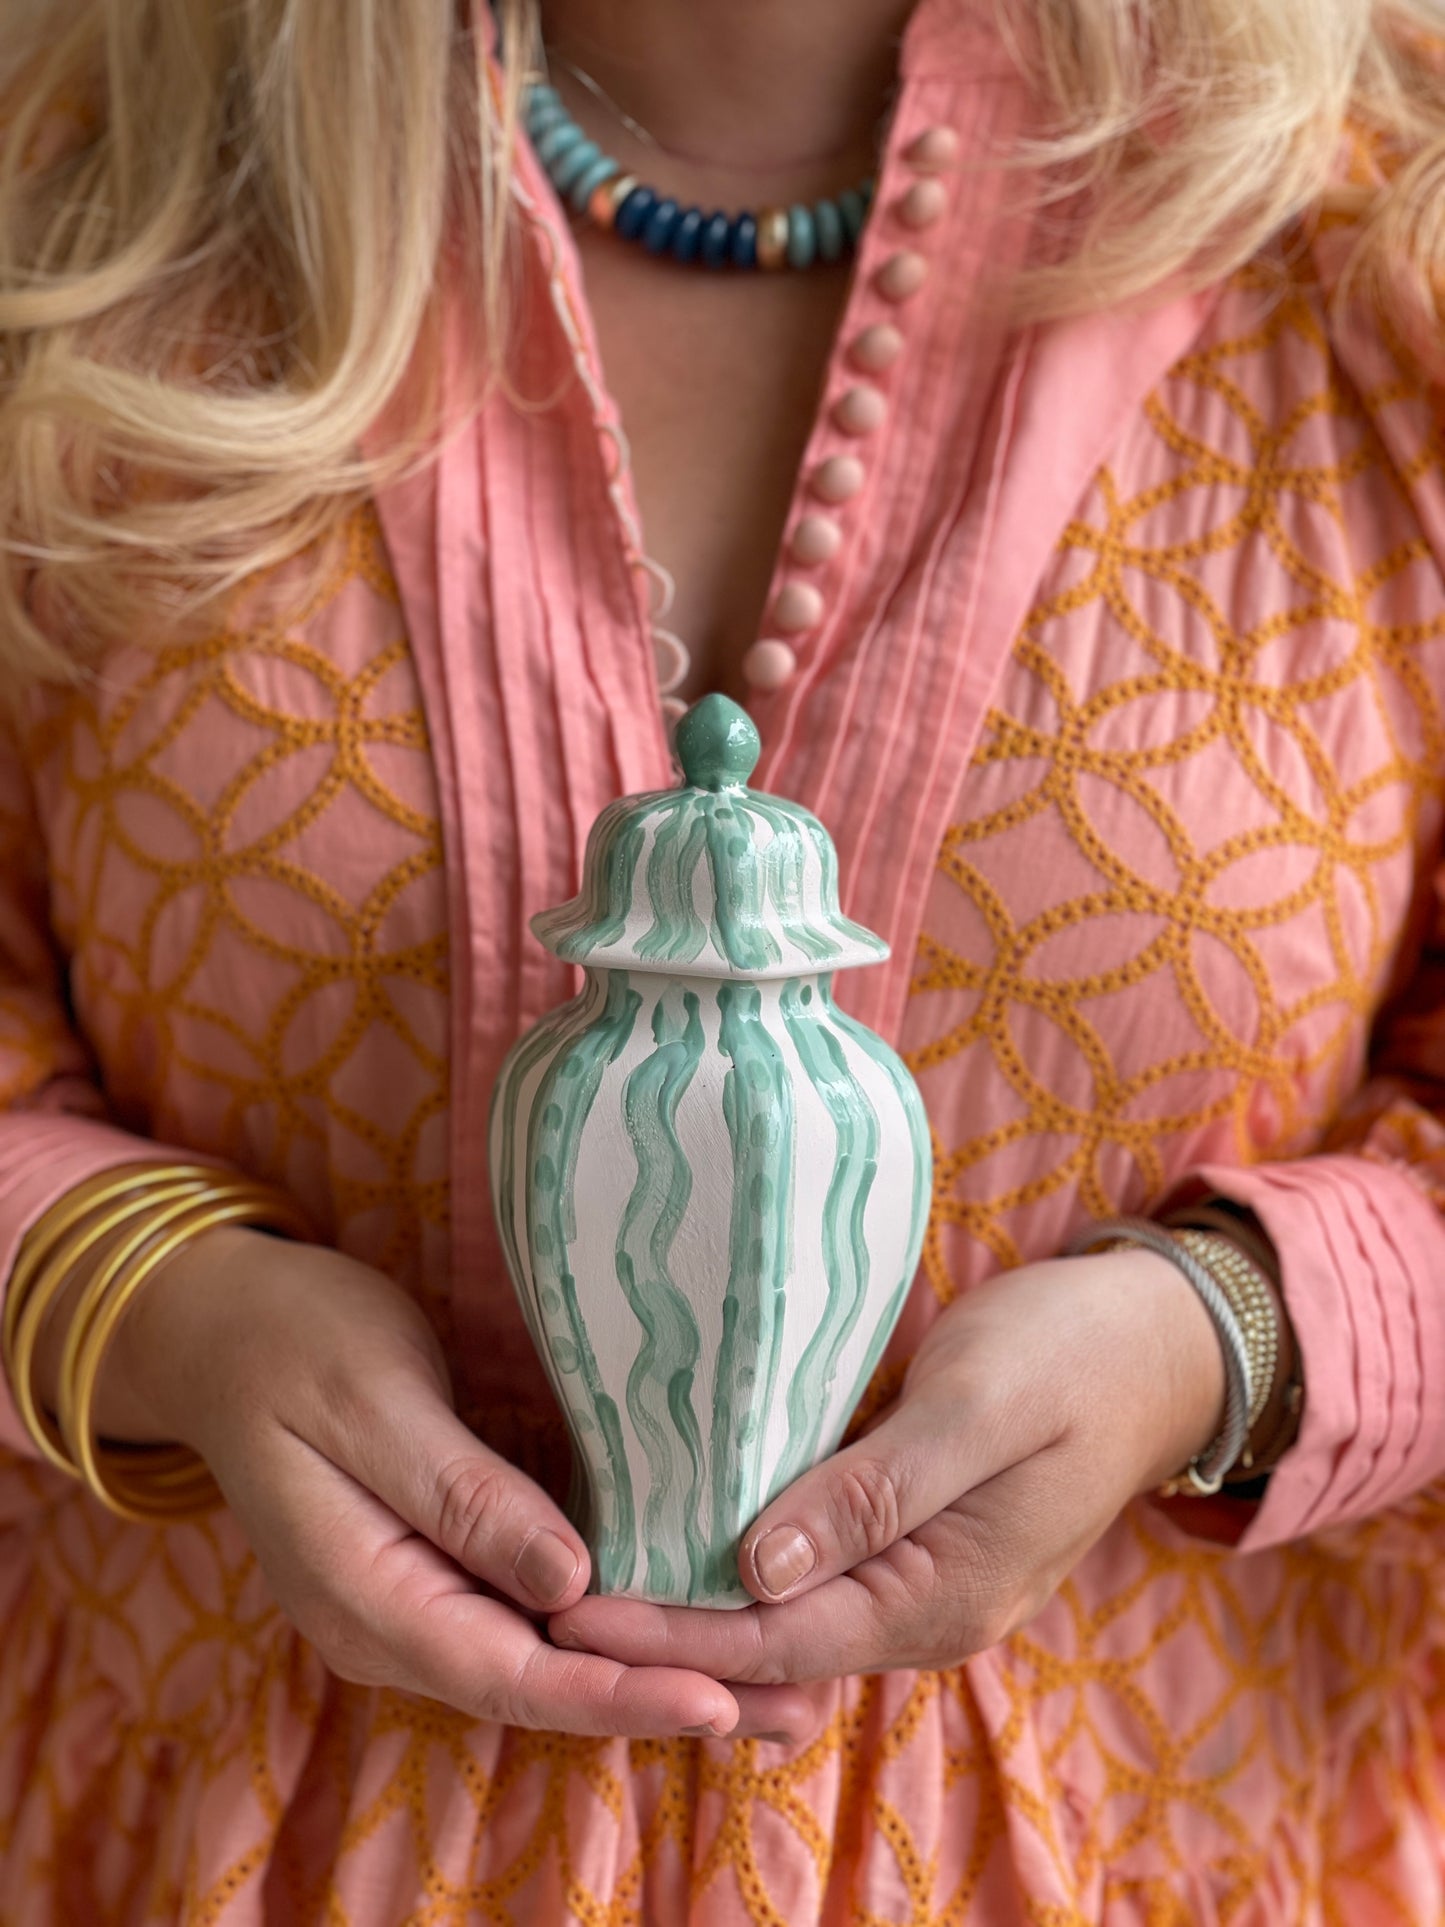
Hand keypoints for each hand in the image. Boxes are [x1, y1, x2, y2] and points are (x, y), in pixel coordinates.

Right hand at [80, 1227, 817, 1740]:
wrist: (223, 1326)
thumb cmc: (295, 1343)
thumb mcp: (373, 1401)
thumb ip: (462, 1494)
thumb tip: (570, 1581)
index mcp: (365, 1597)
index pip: (509, 1672)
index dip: (616, 1690)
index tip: (718, 1696)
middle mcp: (394, 1622)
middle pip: (546, 1685)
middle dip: (667, 1701)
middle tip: (797, 1709)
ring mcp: (417, 1599)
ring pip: (552, 1659)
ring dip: (657, 1673)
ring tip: (779, 1686)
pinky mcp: (443, 1564)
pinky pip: (540, 1614)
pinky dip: (618, 1626)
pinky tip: (693, 1624)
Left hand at [547, 1249, 1224, 1714]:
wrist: (1158, 1342)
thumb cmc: (1072, 1356)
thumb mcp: (977, 1408)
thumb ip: (874, 1491)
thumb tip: (757, 1569)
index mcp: (943, 1595)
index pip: (777, 1639)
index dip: (671, 1631)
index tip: (574, 1611)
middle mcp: (925, 1610)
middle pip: (769, 1647)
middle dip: (665, 1636)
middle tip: (553, 1605)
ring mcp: (919, 1578)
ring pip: (784, 1618)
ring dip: (695, 1609)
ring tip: (592, 1579)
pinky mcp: (909, 1535)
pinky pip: (809, 1574)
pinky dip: (739, 1570)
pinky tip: (678, 1534)